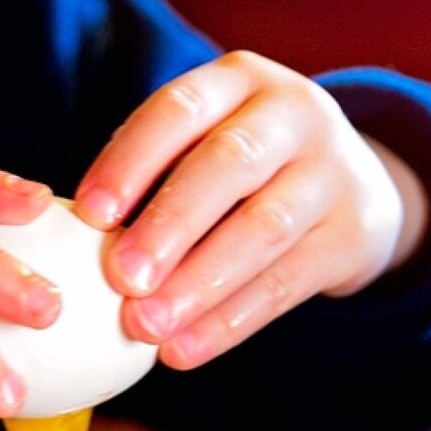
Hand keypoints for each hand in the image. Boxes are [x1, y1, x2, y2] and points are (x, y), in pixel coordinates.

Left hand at [74, 50, 426, 367]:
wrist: (356, 187)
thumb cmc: (242, 172)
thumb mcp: (205, 145)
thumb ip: (151, 180)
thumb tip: (74, 245)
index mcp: (238, 81)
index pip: (179, 109)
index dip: (131, 160)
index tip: (89, 215)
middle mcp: (292, 114)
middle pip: (228, 164)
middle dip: (169, 224)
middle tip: (121, 279)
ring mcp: (331, 173)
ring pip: (264, 228)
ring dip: (199, 283)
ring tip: (147, 326)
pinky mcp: (352, 234)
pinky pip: (287, 282)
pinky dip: (231, 321)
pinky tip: (185, 350)